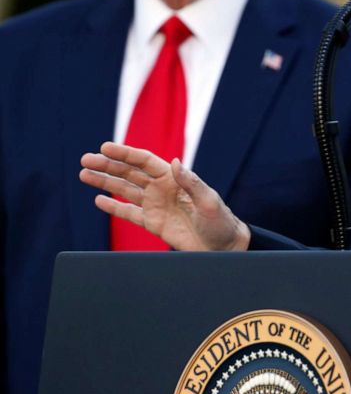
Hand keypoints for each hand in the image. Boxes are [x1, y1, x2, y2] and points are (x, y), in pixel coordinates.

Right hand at [80, 142, 249, 250]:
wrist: (223, 246)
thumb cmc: (220, 221)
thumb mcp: (209, 201)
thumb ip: (191, 182)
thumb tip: (176, 161)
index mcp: (174, 178)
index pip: (145, 161)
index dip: (125, 153)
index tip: (105, 146)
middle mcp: (162, 188)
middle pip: (130, 173)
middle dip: (107, 165)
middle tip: (85, 159)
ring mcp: (155, 205)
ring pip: (124, 190)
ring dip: (104, 182)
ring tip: (83, 174)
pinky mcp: (152, 223)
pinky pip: (129, 213)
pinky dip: (114, 207)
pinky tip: (98, 200)